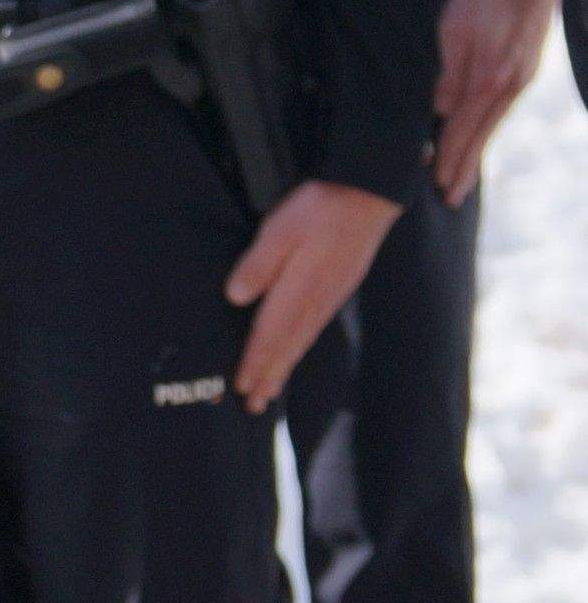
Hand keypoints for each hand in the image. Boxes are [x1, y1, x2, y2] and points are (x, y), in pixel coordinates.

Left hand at [226, 180, 403, 411]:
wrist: (366, 197)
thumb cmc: (319, 209)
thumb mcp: (280, 228)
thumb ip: (258, 264)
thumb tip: (236, 298)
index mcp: (300, 288)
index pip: (271, 333)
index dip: (255, 362)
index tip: (241, 387)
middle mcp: (317, 300)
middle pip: (287, 346)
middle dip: (269, 376)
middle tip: (253, 406)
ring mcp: (330, 297)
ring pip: (302, 341)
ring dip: (283, 367)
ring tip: (269, 391)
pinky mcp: (337, 290)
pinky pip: (313, 329)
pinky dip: (299, 348)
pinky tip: (293, 353)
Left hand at [435, 0, 557, 206]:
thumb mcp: (454, 27)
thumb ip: (448, 72)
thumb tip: (441, 112)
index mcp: (488, 78)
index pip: (462, 127)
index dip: (448, 156)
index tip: (436, 182)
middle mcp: (507, 86)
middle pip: (480, 135)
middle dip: (463, 167)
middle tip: (451, 197)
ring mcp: (519, 80)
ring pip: (492, 125)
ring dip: (476, 152)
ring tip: (463, 177)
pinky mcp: (523, 71)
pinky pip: (501, 110)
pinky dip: (488, 129)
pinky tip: (481, 136)